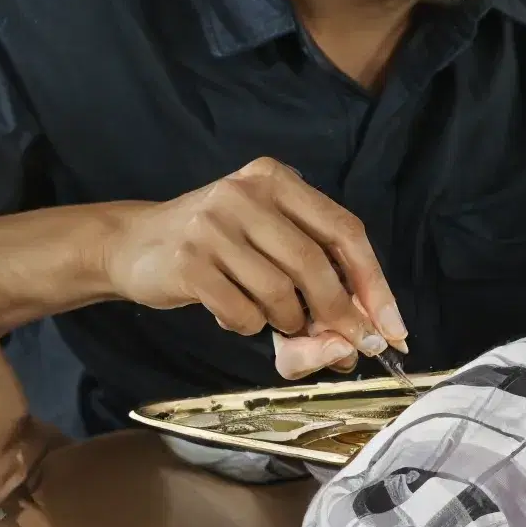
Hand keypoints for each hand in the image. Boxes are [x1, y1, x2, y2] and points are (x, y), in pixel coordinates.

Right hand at [103, 158, 408, 374]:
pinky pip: (242, 311)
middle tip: (346, 346)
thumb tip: (360, 336)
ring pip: (279, 292)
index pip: (345, 230)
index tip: (392, 329)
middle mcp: (246, 192)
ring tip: (272, 317)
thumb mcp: (266, 239)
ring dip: (286, 321)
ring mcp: (213, 224)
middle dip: (339, 315)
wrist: (133, 245)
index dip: (375, 284)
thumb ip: (316, 274)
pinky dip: (248, 325)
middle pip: (315, 264)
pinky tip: (235, 314)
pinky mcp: (188, 261)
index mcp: (277, 180)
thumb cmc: (216, 247)